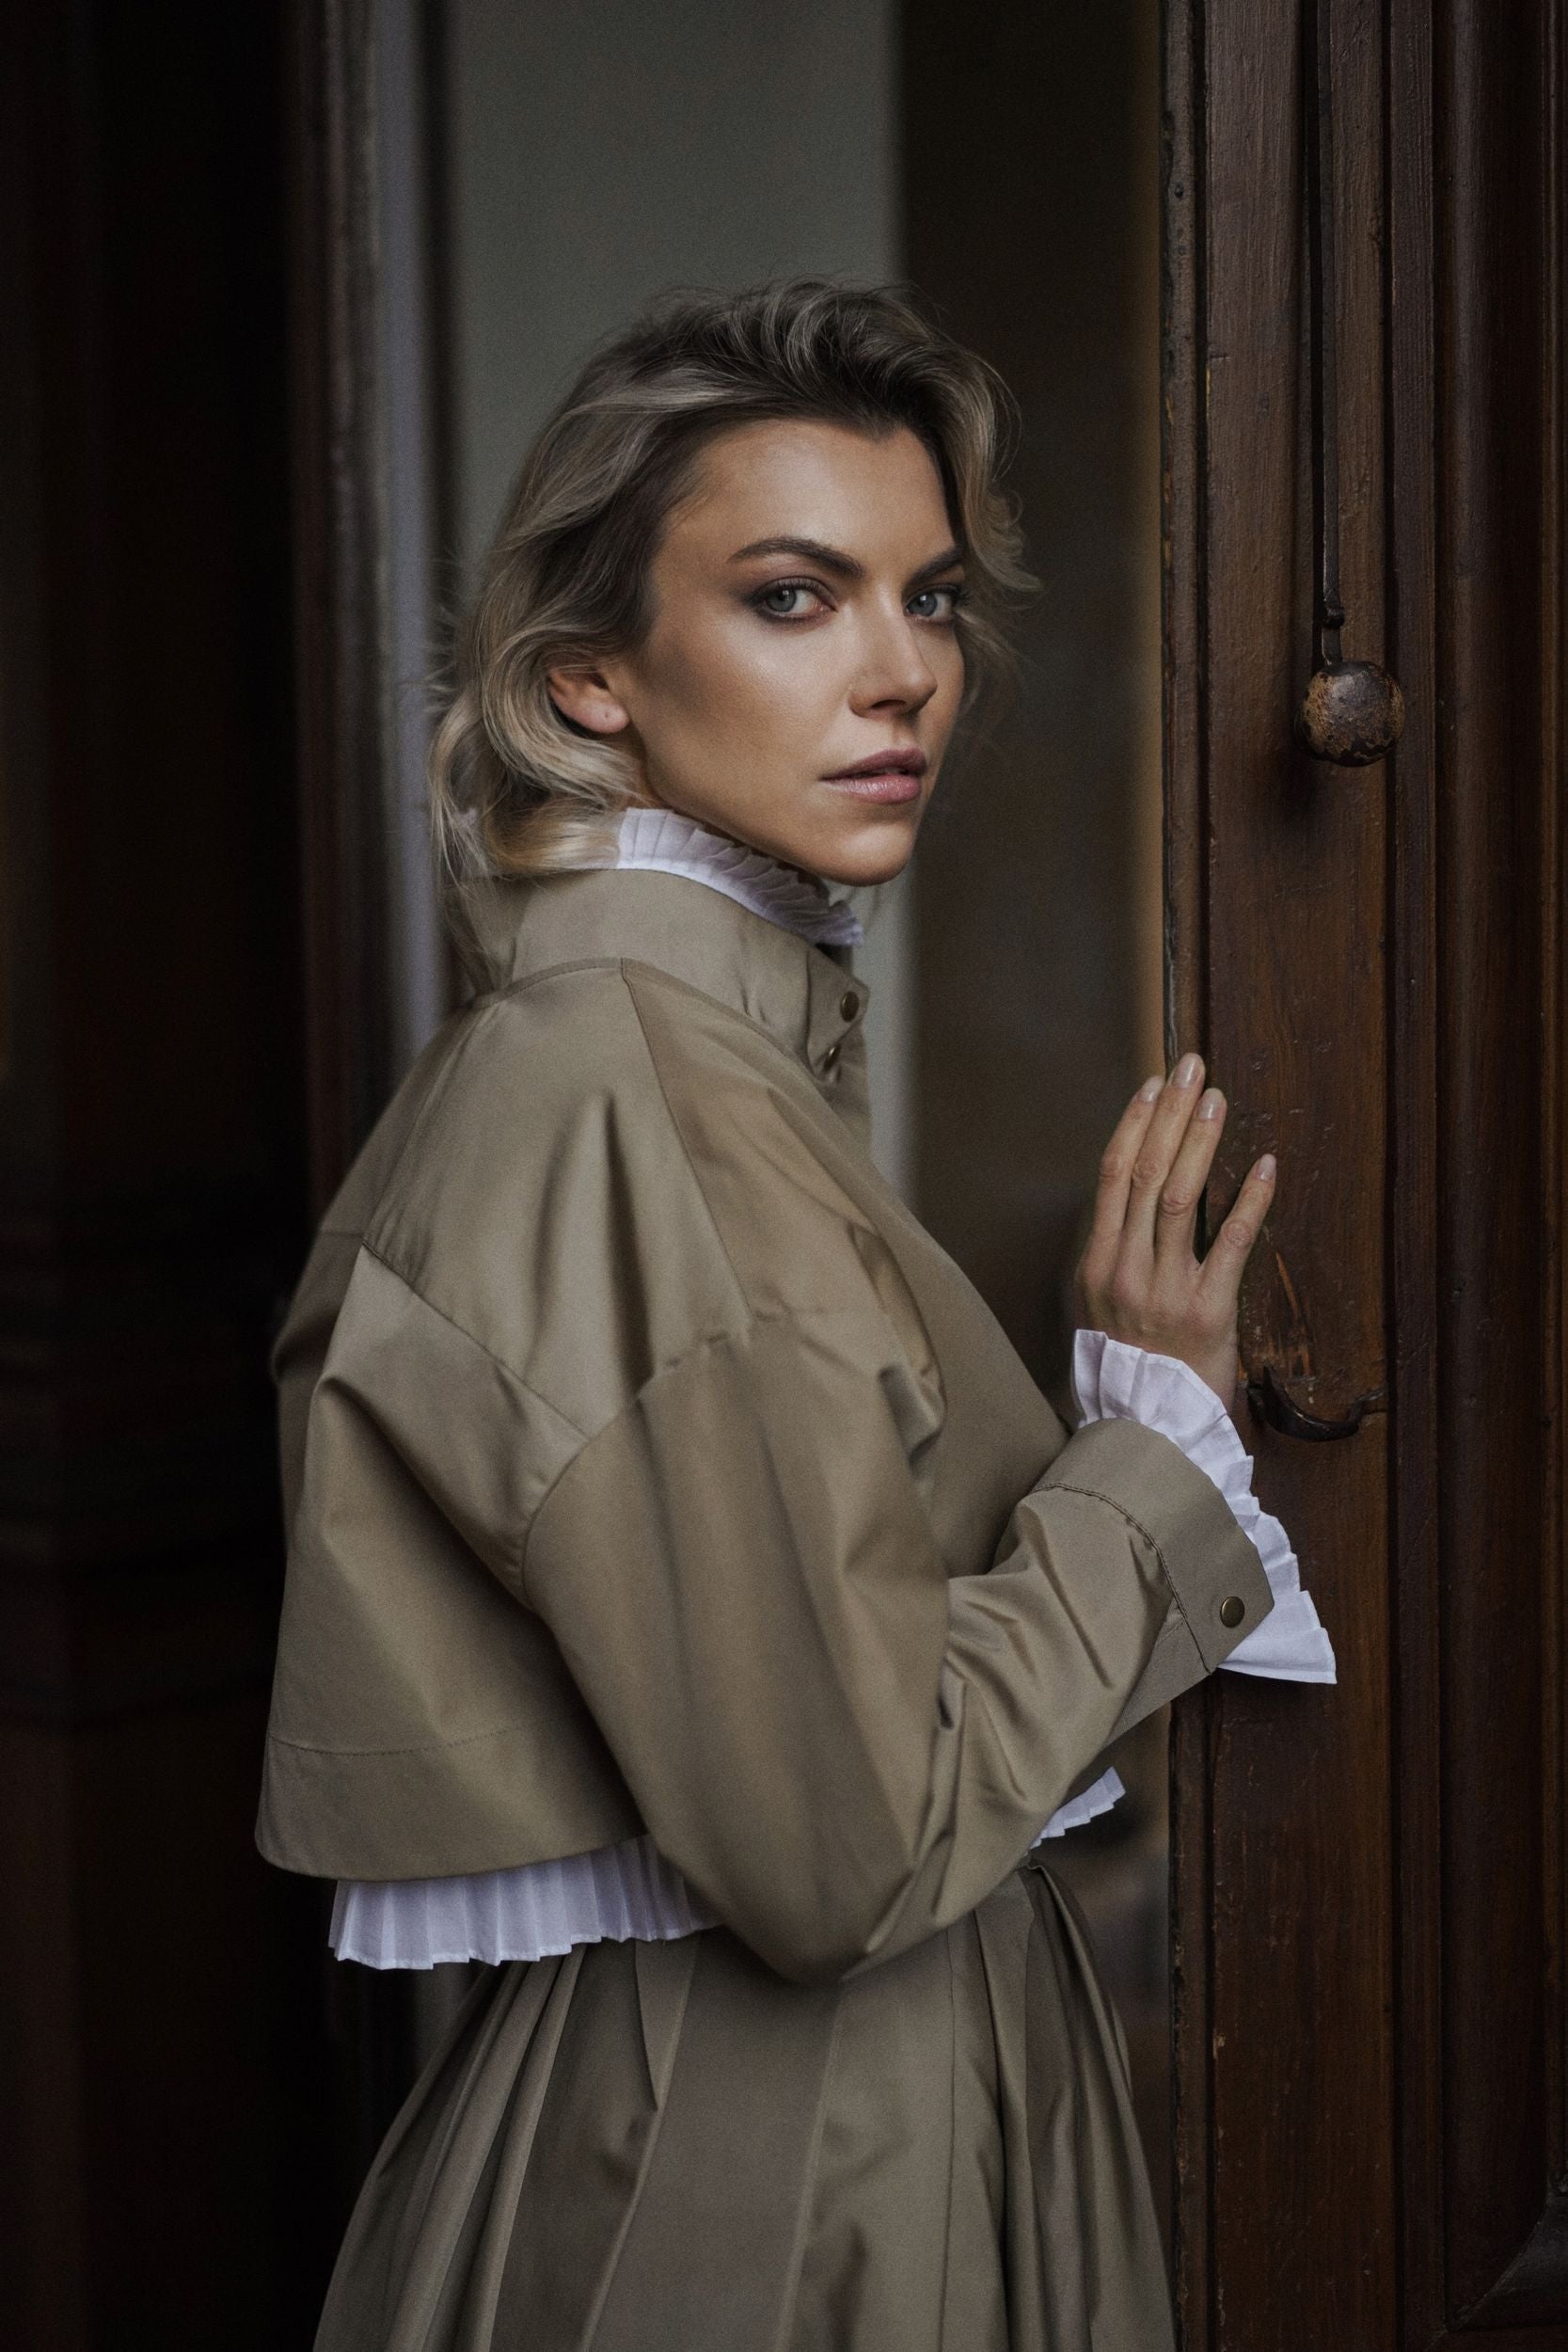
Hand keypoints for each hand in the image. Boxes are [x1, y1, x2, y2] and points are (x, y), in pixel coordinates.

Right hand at [1072, 1052, 1276, 1407]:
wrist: (1150, 1429)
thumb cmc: (1133, 1365)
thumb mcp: (1104, 1306)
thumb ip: (1118, 1252)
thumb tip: (1140, 1191)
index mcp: (1097, 1264)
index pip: (1112, 1175)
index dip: (1135, 1124)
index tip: (1154, 1085)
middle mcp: (1124, 1270)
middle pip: (1145, 1172)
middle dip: (1170, 1114)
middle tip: (1191, 1068)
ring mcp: (1163, 1290)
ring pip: (1179, 1197)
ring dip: (1200, 1142)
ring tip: (1217, 1101)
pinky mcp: (1207, 1311)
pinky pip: (1231, 1244)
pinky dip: (1249, 1200)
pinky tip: (1265, 1166)